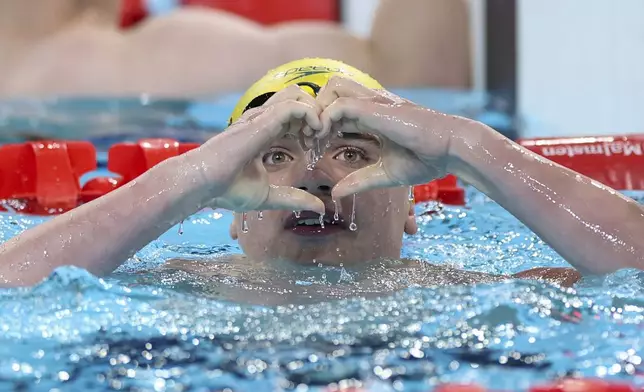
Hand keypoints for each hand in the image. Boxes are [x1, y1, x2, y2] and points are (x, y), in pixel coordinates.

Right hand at [185, 85, 324, 212]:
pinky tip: (313, 134)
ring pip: (297, 95)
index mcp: (265, 132)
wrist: (202, 185)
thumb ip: (293, 198)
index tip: (316, 147)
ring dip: (315, 112)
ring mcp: (261, 117)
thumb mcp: (269, 196)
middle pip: (299, 98)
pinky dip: (310, 115)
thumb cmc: (226, 190)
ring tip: (317, 135)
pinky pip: (293, 106)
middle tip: (321, 139)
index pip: (295, 115)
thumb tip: (319, 208)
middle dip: (317, 114)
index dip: (311, 126)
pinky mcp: (260, 121)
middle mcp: (264, 120)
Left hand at [313, 76, 469, 198]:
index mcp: (374, 114)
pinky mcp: (377, 109)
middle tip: (311, 137)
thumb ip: (361, 180)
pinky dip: (326, 118)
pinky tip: (325, 137)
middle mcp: (372, 102)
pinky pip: (340, 104)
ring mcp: (374, 102)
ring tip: (317, 136)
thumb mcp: (386, 173)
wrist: (452, 149)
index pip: (338, 105)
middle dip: (315, 108)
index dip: (322, 122)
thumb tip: (336, 194)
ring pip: (333, 86)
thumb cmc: (428, 159)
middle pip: (331, 87)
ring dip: (319, 109)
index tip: (316, 146)